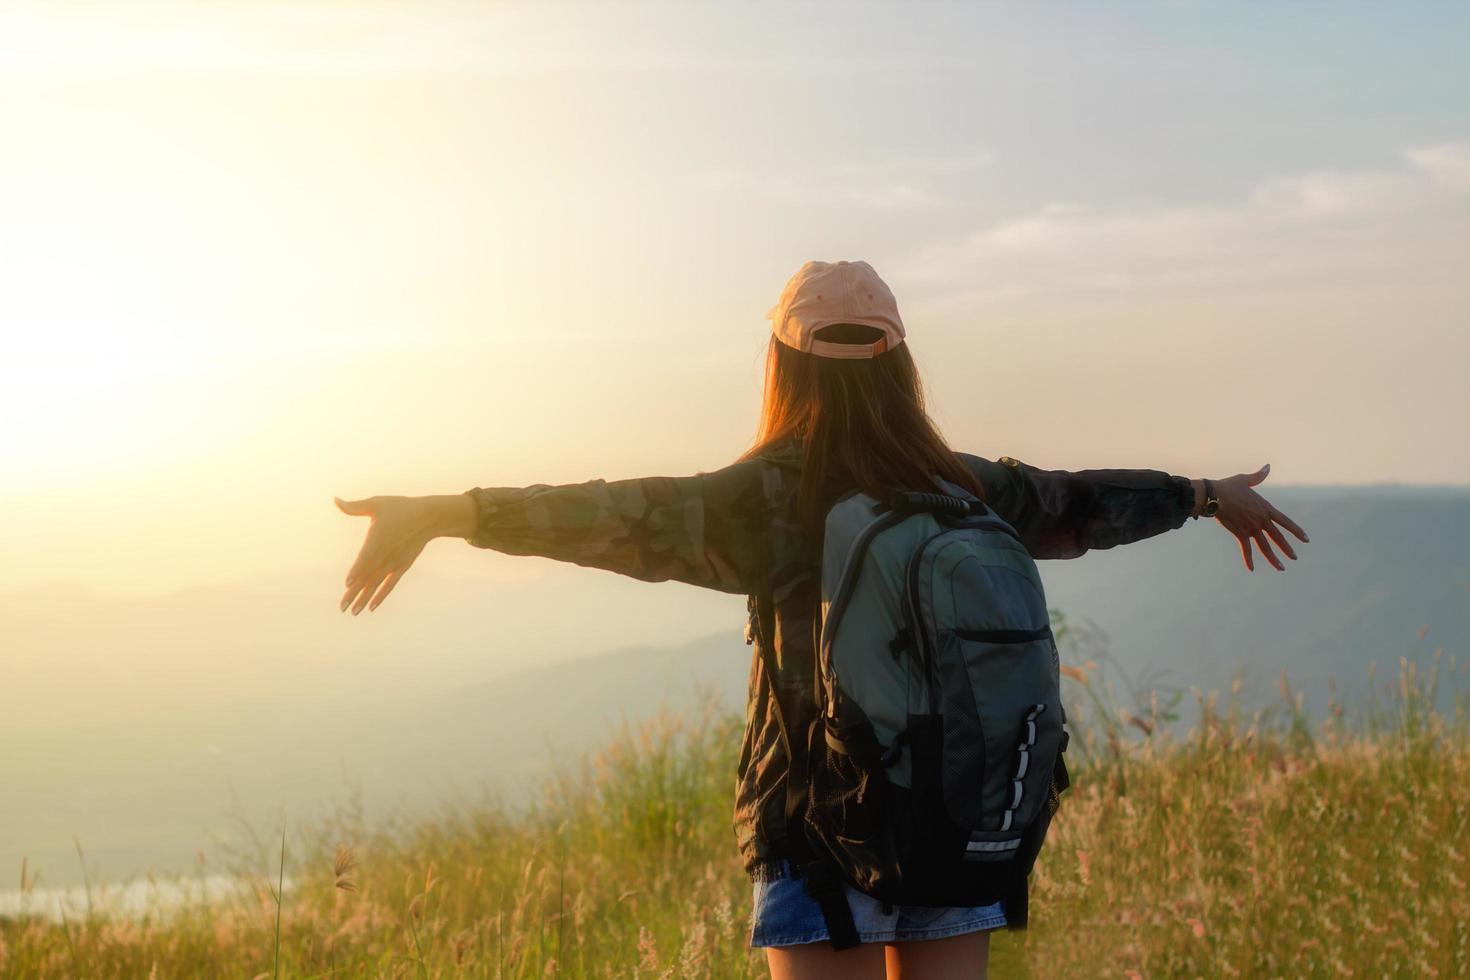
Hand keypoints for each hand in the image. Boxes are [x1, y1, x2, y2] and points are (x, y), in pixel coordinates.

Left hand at [334, 495, 440, 613]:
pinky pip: (390, 584)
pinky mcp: (402, 567)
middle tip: (342, 607)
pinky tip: (372, 606)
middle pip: (368, 576)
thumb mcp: (376, 503)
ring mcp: (395, 563)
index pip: (366, 558)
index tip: (348, 583)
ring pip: (377, 584)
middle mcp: (386, 555)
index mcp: (378, 539)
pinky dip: (381, 595)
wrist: (429, 517)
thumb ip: (354, 507)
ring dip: (365, 598)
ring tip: (354, 612)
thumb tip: (335, 500)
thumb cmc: (401, 508)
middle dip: (354, 593)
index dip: (357, 570)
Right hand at [1208, 463, 1308, 571]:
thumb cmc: (1228, 486)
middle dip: (1287, 549)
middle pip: (1278, 537)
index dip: (1297, 531)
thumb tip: (1268, 466)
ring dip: (1273, 558)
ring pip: (1265, 546)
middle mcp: (1261, 520)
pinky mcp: (1240, 533)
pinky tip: (1252, 569)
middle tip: (1294, 558)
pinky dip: (1248, 559)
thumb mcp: (1245, 480)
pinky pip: (1246, 549)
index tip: (1306, 540)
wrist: (1215, 496)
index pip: (1286, 522)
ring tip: (1281, 568)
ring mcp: (1251, 528)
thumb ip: (1258, 476)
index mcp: (1266, 508)